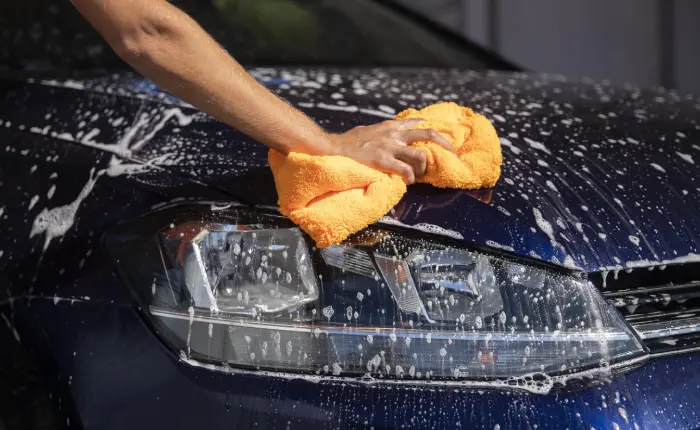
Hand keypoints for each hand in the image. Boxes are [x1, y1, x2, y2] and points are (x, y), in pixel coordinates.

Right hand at [327, 119, 452, 183]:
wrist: (332, 148)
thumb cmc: (347, 143)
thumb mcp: (368, 131)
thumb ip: (381, 132)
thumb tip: (387, 135)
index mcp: (390, 126)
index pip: (417, 124)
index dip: (432, 131)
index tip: (441, 139)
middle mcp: (393, 134)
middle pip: (428, 135)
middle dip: (444, 144)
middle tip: (451, 154)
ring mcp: (389, 147)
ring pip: (420, 156)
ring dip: (423, 169)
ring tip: (418, 176)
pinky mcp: (383, 161)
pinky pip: (406, 171)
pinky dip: (410, 178)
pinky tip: (407, 182)